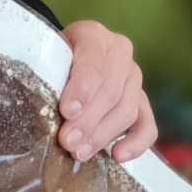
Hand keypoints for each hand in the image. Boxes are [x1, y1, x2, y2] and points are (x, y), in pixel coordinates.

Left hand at [56, 20, 157, 163]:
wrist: (62, 58)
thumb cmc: (50, 59)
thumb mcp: (45, 58)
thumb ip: (48, 77)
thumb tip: (44, 113)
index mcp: (93, 35)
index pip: (94, 64)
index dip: (82, 90)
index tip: (67, 111)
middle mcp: (119, 52)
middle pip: (110, 92)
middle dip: (87, 121)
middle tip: (67, 141)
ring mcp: (134, 77)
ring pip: (127, 110)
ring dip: (102, 135)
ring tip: (79, 152)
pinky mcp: (142, 101)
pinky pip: (147, 125)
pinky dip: (136, 143)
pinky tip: (118, 156)